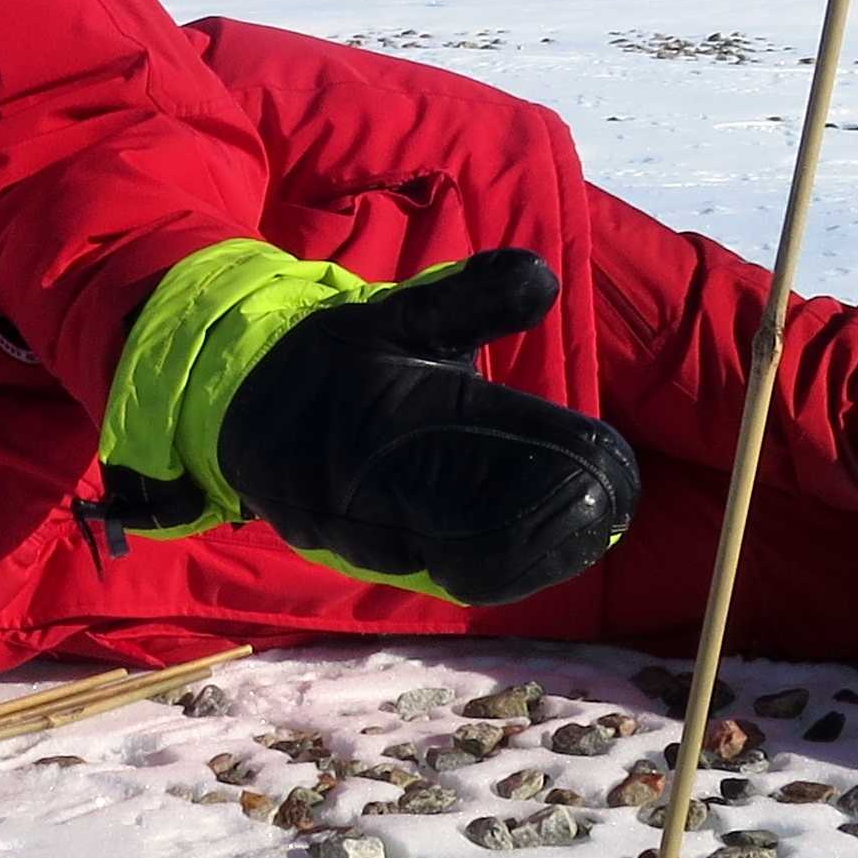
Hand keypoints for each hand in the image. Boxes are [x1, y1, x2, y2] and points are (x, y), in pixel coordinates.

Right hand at [212, 248, 638, 607]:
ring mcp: (376, 533)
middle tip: (610, 505)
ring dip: (540, 552)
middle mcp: (386, 485)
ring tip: (590, 530)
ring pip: (476, 565)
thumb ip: (470, 298)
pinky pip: (453, 578)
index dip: (565, 459)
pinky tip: (545, 549)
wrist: (245, 416)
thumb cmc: (337, 360)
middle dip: (560, 521)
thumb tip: (543, 278)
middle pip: (495, 527)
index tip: (612, 458)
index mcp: (400, 412)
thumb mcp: (397, 313)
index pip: (499, 446)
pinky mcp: (375, 563)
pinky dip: (505, 568)